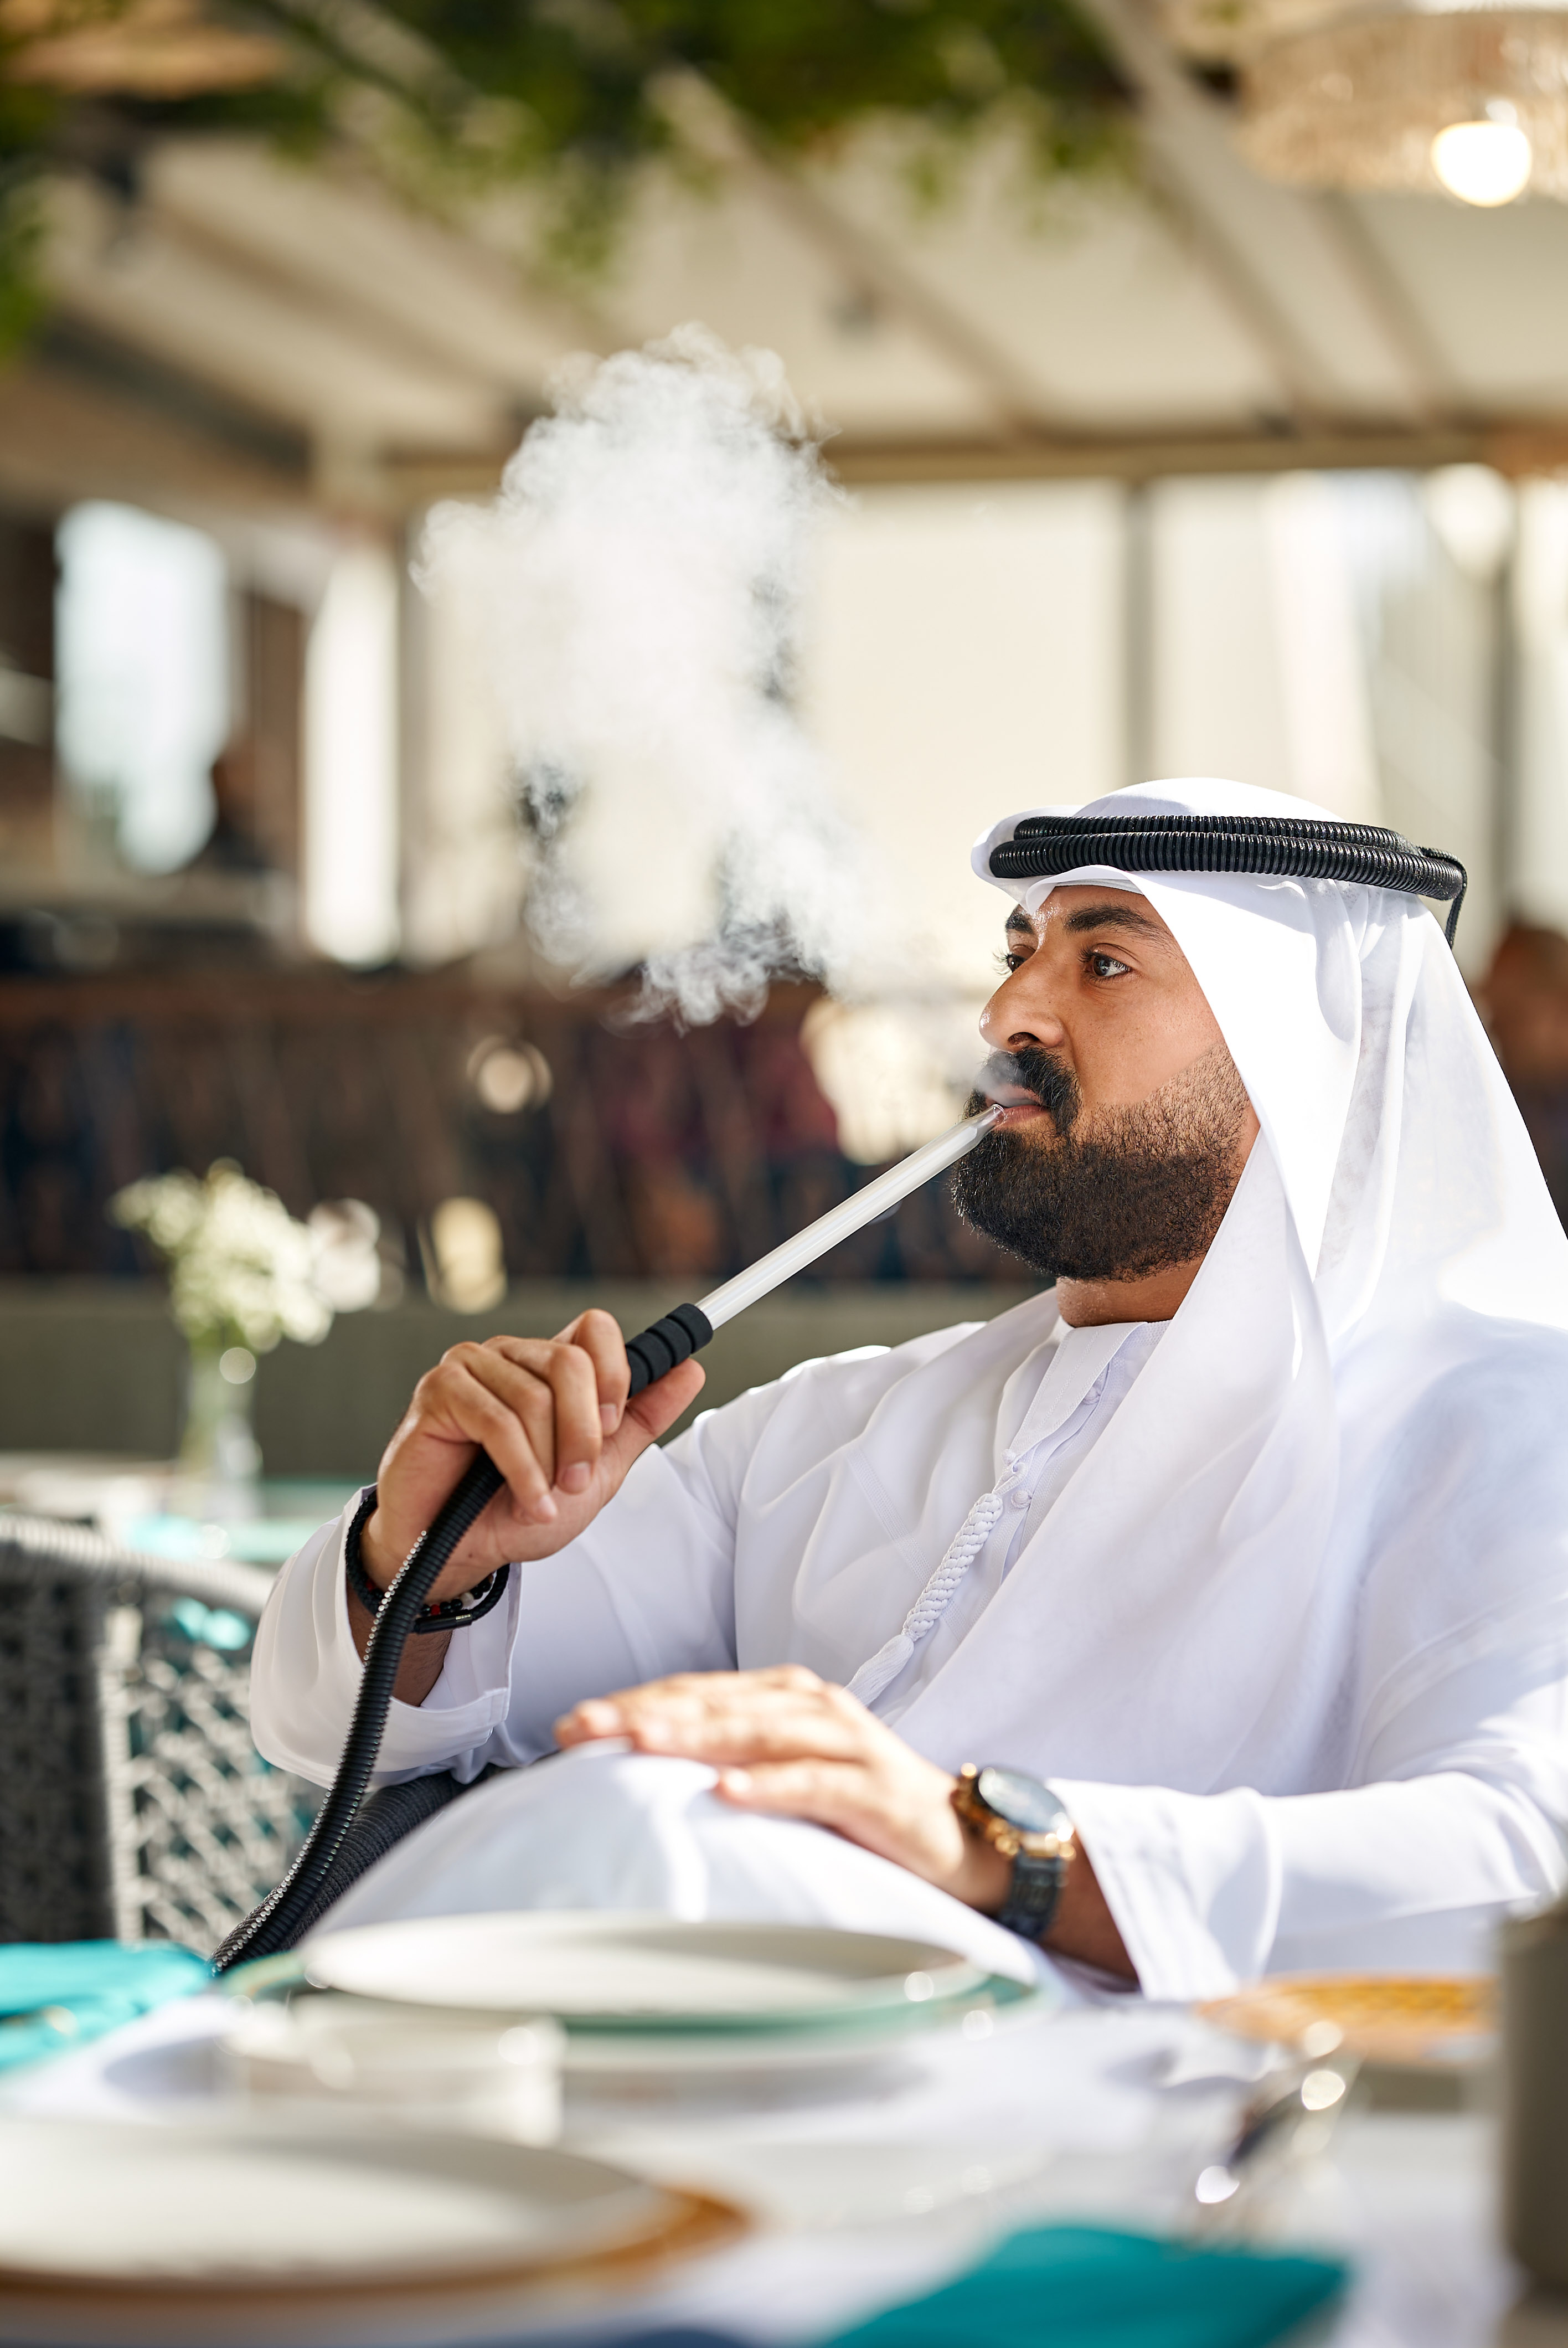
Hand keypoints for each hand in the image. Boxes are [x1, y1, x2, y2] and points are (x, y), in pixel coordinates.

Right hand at [360, 1310, 704, 1600]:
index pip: (595, 1327)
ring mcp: (470, 1366)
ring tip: (543, 1499)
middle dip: (584, 1434)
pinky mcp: (440, 1391)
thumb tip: (691, 1370)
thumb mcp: (598, 1468)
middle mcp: (509, 1354)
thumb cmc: (515, 1508)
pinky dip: (523, 1472)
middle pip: (572, 1362)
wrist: (457, 1553)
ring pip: (536, 1397)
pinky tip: (527, 1502)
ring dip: (549, 1463)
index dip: (615, 1374)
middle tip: (575, 1481)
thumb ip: (640, 1420)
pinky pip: (498, 1421)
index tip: (613, 1426)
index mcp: (547, 1365)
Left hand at [554, 1665, 1136, 1977]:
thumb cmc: (858, 1805)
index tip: (570, 1725)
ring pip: (757, 1731)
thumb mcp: (783, 1774)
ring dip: (693, 1736)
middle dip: (642, 1715)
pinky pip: (814, 1782)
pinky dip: (769, 1785)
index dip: (631, 1704)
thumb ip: (725, 1761)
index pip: (693, 1692)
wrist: (958, 1837)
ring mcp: (846, 1741)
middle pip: (714, 1704)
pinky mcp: (874, 1788)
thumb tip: (634, 1770)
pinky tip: (726, 1791)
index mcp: (783, 1696)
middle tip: (581, 1729)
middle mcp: (811, 1705)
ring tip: (637, 1744)